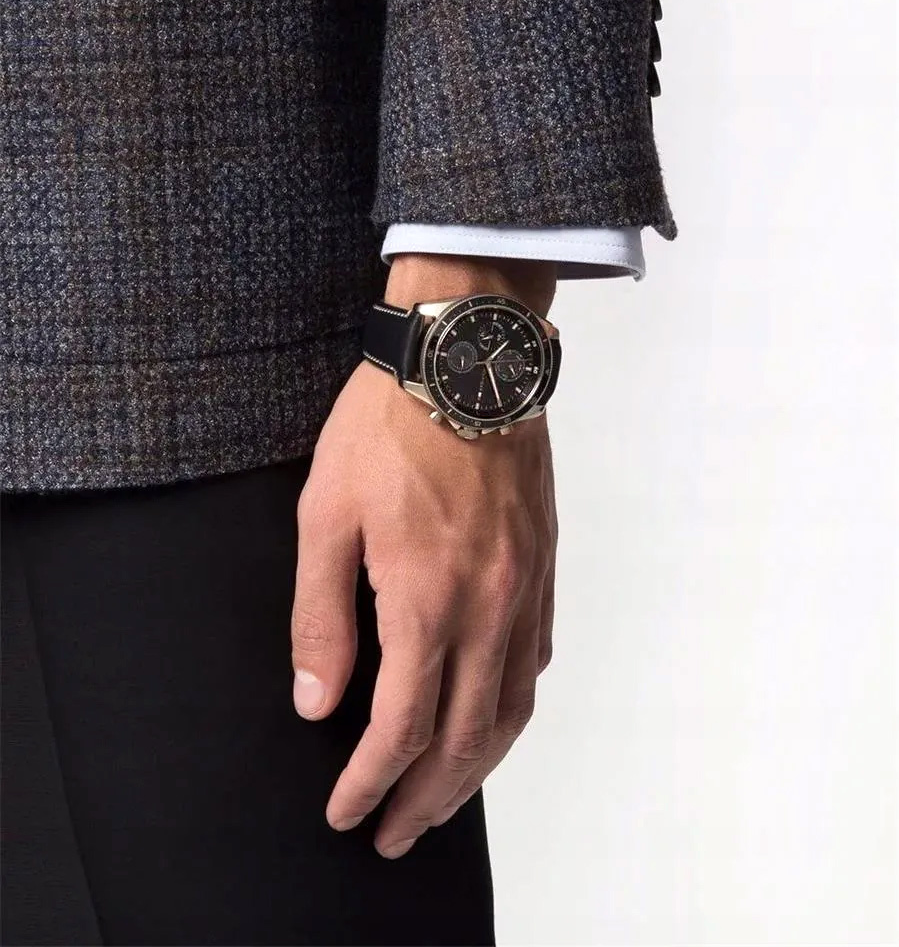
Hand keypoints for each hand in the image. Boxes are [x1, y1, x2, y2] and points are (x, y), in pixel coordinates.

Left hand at [290, 254, 558, 859]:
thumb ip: (322, 617)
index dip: (369, 784)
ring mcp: (525, 586)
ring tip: (442, 801)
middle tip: (394, 836)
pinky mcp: (542, 564)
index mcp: (428, 598)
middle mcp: (489, 605)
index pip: (400, 727)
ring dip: (476, 769)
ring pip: (512, 709)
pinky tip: (490, 719)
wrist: (468, 358)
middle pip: (463, 738)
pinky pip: (537, 660)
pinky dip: (511, 709)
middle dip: (424, 800)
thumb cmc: (389, 426)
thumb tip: (318, 701)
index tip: (345, 813)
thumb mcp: (326, 516)